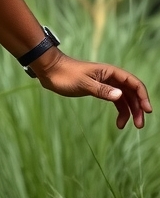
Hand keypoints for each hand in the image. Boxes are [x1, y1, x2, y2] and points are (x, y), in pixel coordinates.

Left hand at [32, 49, 151, 129]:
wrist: (50, 71)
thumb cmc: (65, 74)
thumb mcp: (83, 83)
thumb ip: (101, 90)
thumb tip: (120, 95)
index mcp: (110, 72)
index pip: (134, 83)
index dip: (143, 96)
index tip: (147, 110)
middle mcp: (111, 77)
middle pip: (132, 92)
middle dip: (138, 108)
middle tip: (139, 125)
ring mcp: (105, 84)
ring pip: (125, 98)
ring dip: (130, 111)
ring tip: (130, 126)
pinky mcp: (99, 90)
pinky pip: (115, 100)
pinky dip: (119, 111)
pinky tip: (119, 122)